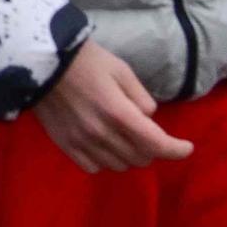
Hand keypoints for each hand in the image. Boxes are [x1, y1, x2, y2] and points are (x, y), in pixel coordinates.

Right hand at [30, 42, 193, 171]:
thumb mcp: (121, 70)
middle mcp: (101, 133)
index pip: (157, 144)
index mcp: (118, 112)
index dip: (178, 150)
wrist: (40, 59)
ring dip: (130, 155)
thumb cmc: (85, 59)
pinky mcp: (64, 144)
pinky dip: (105, 160)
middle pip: (141, 158)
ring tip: (126, 138)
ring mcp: (81, 141)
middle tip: (150, 134)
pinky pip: (94, 167)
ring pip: (119, 165)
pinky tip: (104, 145)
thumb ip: (141, 98)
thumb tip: (148, 119)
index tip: (187, 147)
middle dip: (153, 149)